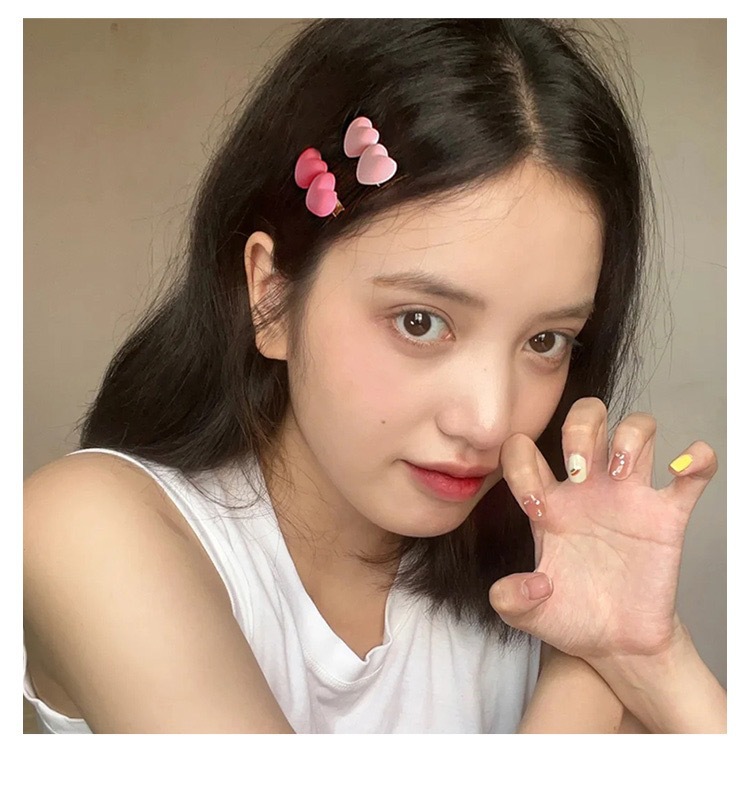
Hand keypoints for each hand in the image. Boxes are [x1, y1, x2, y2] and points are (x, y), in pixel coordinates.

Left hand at [489, 397, 717, 661]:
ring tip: (619, 472)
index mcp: (549, 502)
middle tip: (577, 470)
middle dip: (578, 429)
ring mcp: (628, 498)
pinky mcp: (667, 518)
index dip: (521, 465)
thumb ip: (509, 600)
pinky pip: (692, 475)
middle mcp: (588, 489)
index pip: (524, 450)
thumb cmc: (570, 616)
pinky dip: (697, 460)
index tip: (537, 508)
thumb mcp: (524, 614)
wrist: (614, 644)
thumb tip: (532, 582)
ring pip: (636, 429)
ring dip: (629, 435)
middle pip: (585, 419)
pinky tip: (685, 468)